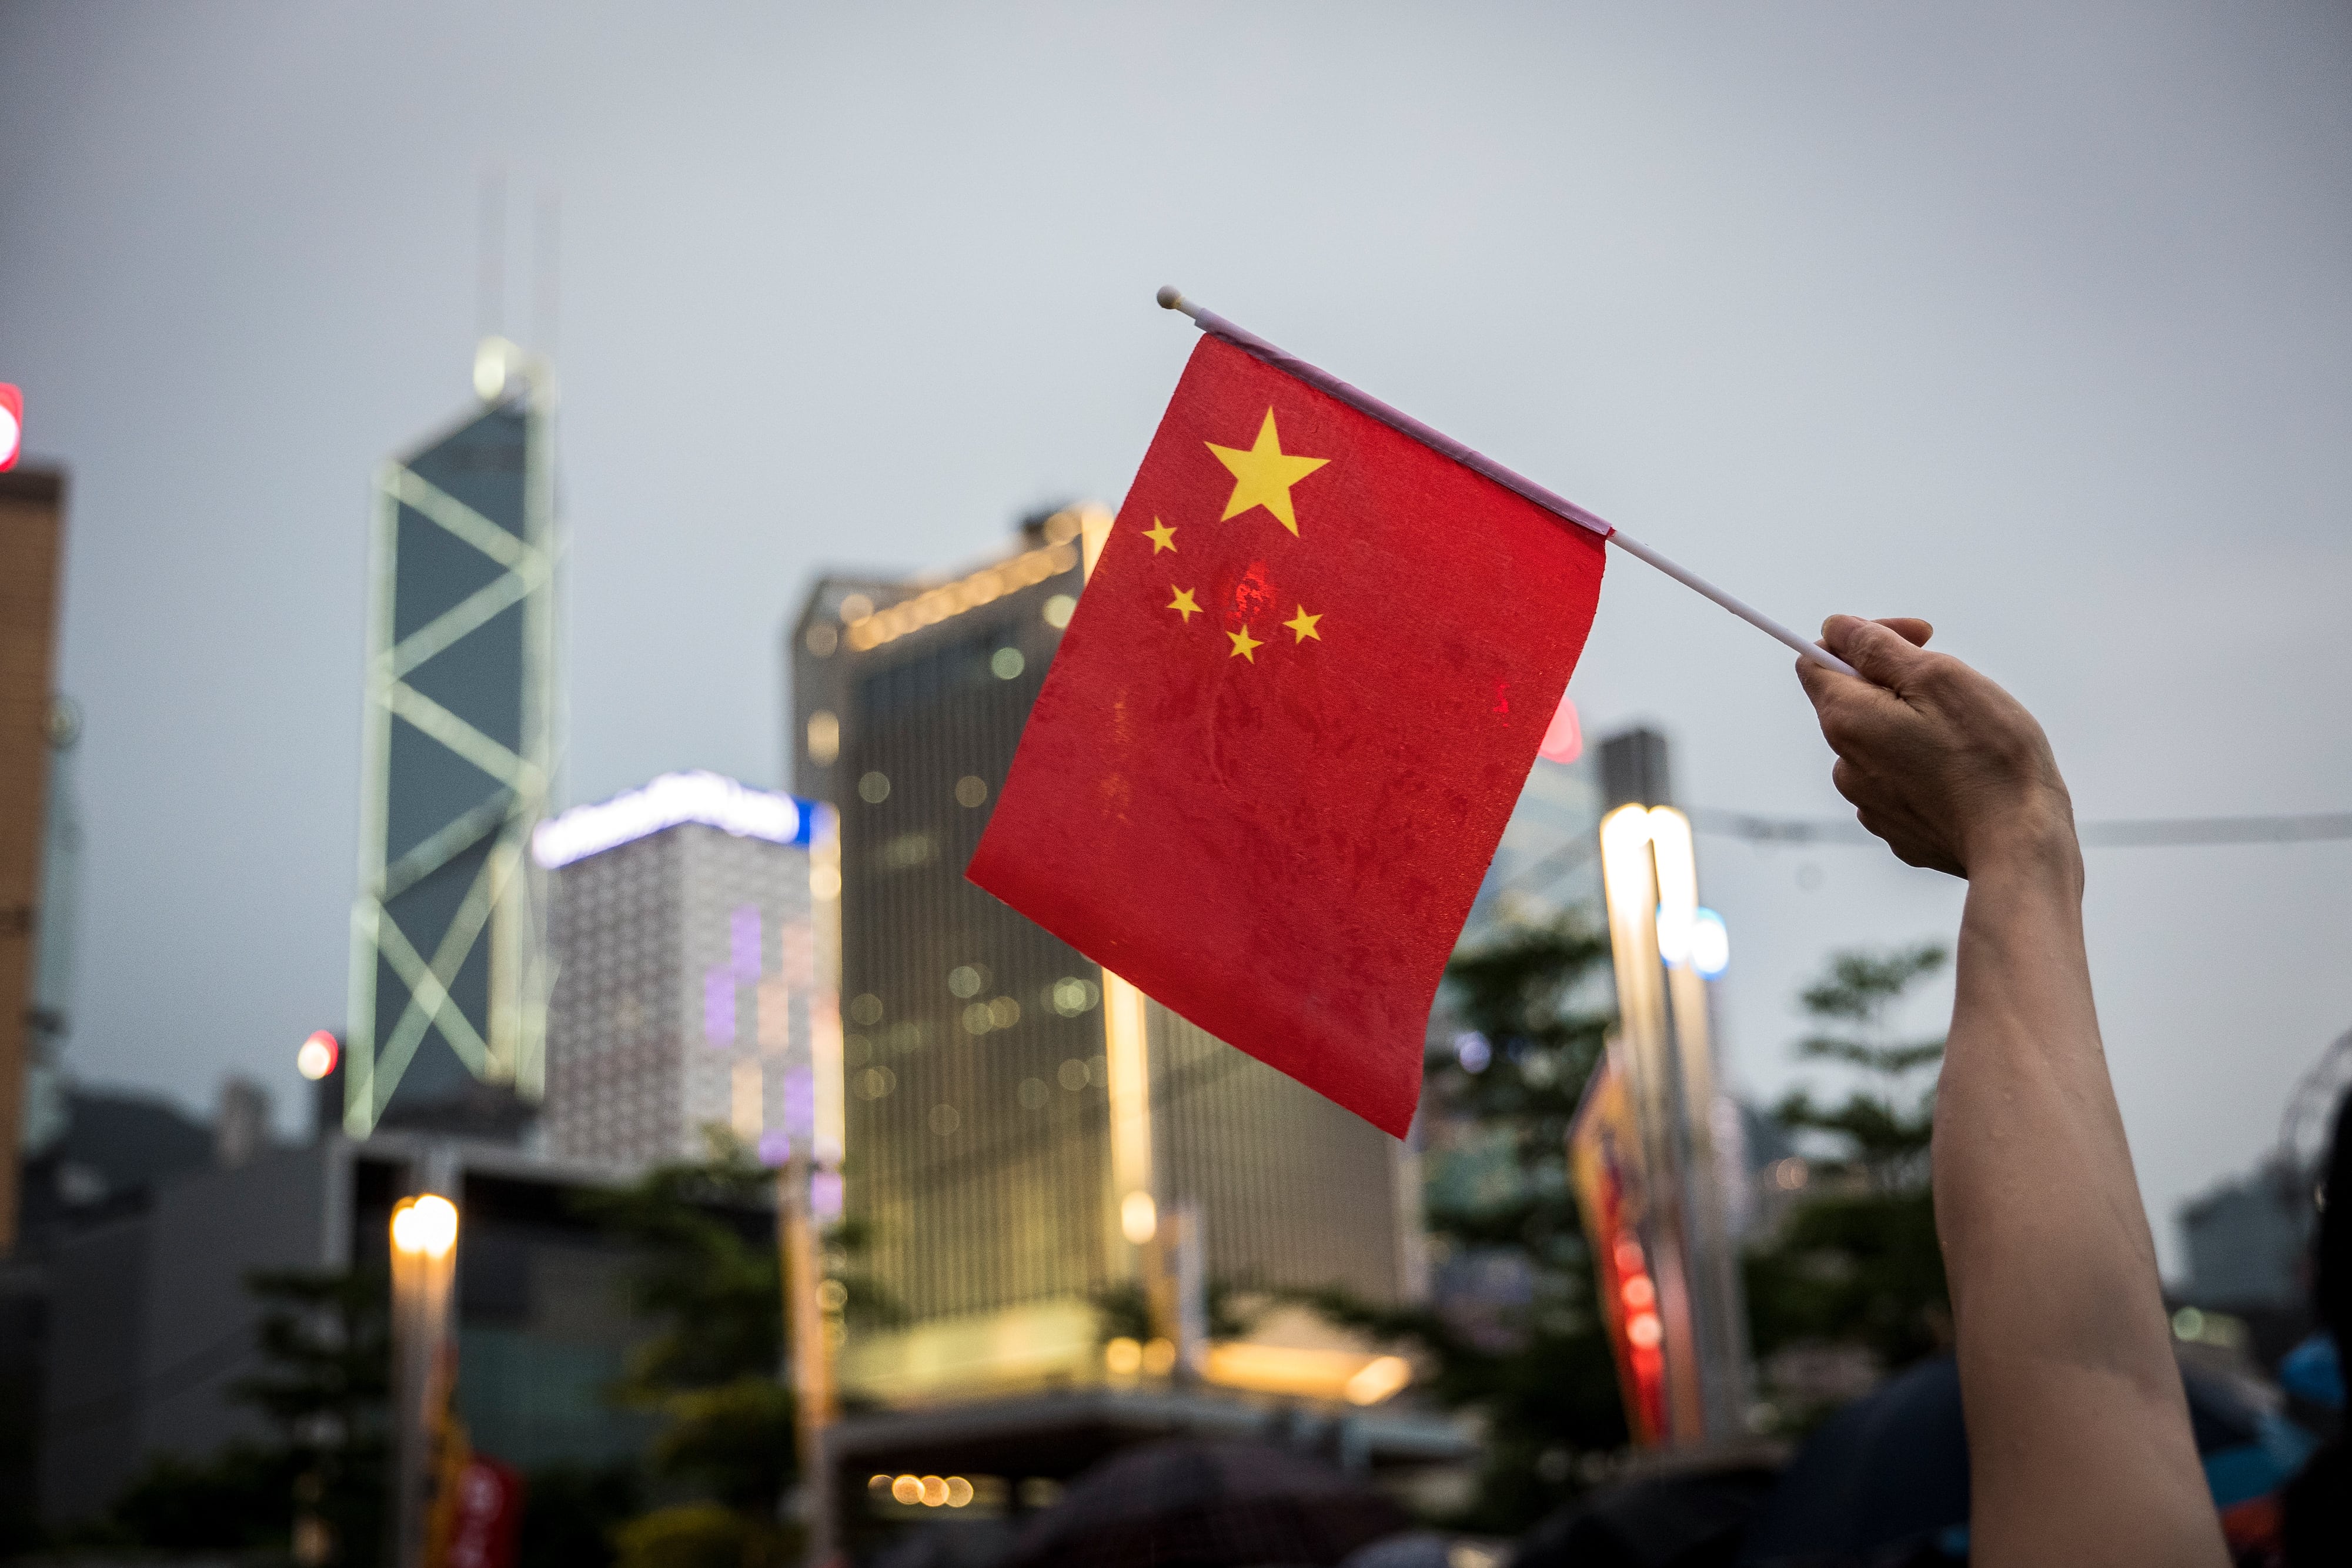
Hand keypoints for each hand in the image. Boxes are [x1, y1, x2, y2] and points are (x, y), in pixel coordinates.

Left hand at [1796, 616, 2077, 878]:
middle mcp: (1846, 765)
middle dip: (1896, 680)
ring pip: (1881, 740)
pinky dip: (1925, 764)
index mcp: (1846, 721)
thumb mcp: (1938, 677)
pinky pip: (1901, 779)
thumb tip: (1837, 628)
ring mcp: (1870, 802)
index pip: (1815, 660)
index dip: (1862, 638)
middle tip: (1953, 686)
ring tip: (1966, 735)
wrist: (2020, 844)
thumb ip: (1877, 648)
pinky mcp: (1899, 827)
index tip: (1917, 637)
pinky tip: (1965, 771)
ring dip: (1914, 723)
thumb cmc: (1989, 758)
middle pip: (1852, 700)